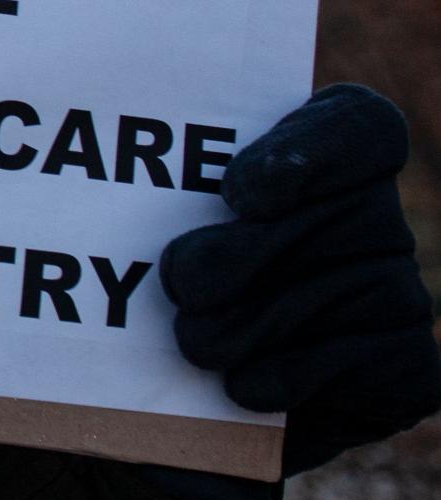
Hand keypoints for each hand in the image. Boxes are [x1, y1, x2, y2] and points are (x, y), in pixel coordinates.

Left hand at [162, 83, 440, 477]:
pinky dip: (280, 377)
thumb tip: (91, 117)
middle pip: (326, 222)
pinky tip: (238, 382)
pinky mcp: (408, 366)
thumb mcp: (150, 202)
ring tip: (192, 340)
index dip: (309, 153)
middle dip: (239, 260)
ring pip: (328, 300)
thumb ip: (157, 167)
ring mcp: (402, 293)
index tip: (238, 195)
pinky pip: (351, 367)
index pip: (362, 127)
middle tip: (180, 283)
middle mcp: (380, 219)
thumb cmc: (163, 260)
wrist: (200, 377)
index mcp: (336, 154)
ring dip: (244, 327)